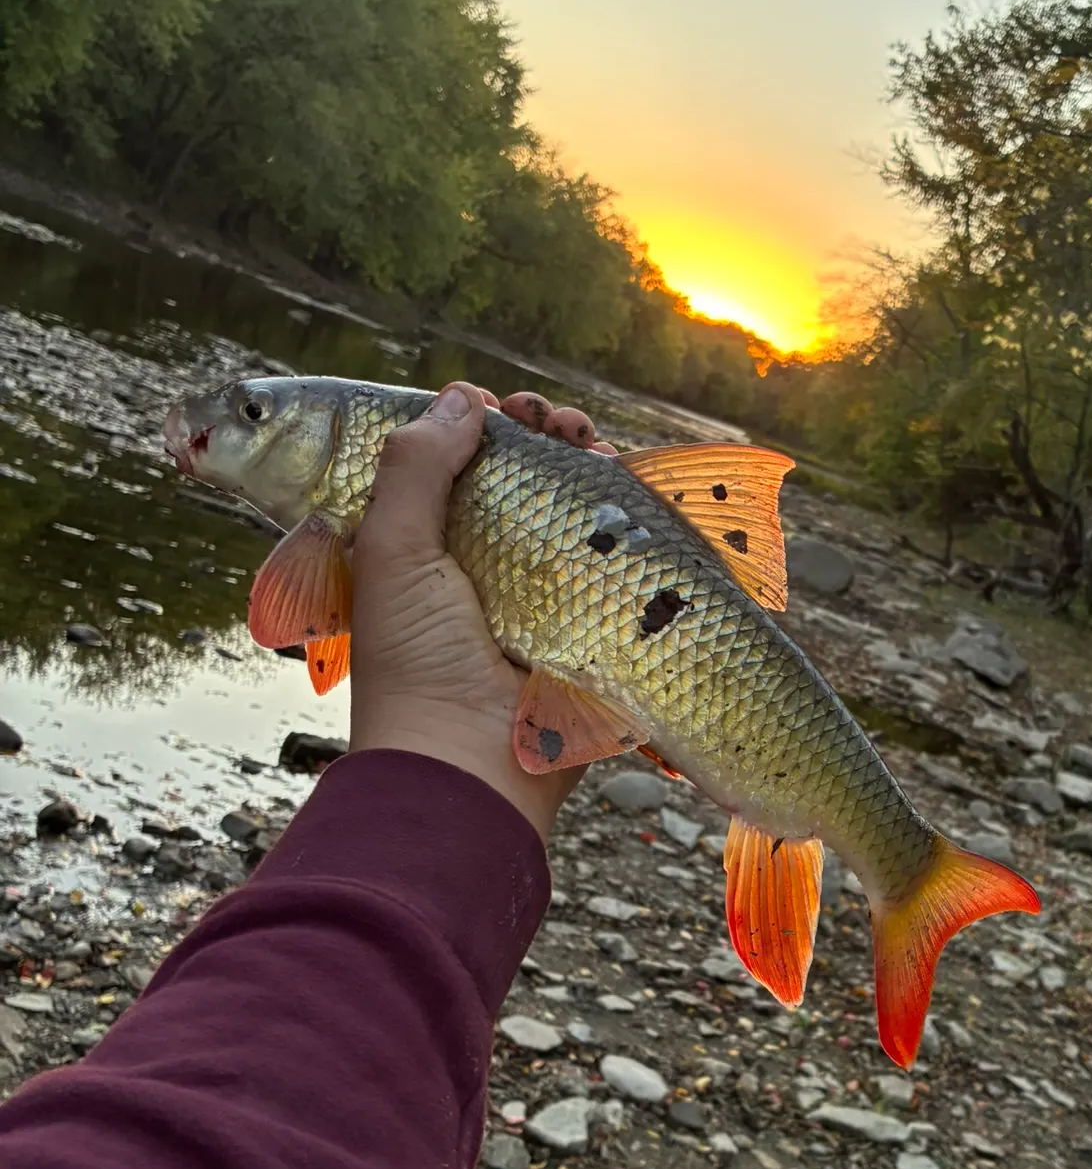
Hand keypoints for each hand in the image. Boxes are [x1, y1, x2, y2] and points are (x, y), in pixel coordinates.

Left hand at [347, 382, 595, 838]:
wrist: (471, 769)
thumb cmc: (414, 665)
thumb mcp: (391, 552)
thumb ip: (415, 468)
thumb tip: (461, 398)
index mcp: (424, 548)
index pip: (456, 465)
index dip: (479, 426)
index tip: (497, 406)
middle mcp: (483, 564)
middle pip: (522, 477)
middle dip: (542, 434)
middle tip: (552, 419)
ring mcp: (541, 590)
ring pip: (572, 505)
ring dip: (584, 460)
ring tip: (587, 439)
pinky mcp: (588, 617)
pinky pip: (613, 549)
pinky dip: (623, 509)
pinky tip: (619, 476)